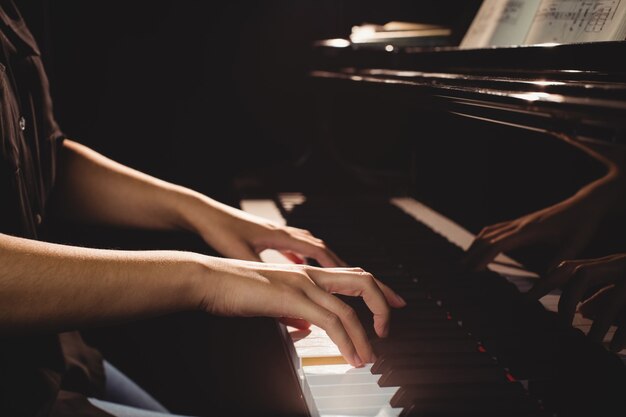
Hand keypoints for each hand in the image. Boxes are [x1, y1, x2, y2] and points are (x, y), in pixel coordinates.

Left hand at [185, 197, 345, 266]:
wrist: (201, 213)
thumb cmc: (219, 230)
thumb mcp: (241, 255)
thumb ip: (264, 274)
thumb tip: (278, 294)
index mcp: (280, 235)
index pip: (318, 251)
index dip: (336, 267)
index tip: (352, 280)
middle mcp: (282, 231)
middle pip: (319, 246)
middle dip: (337, 263)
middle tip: (353, 279)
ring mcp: (274, 232)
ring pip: (307, 245)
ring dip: (322, 259)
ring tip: (332, 275)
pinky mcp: (264, 236)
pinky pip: (291, 246)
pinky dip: (301, 257)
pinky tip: (299, 267)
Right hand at [197, 258, 406, 365]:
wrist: (207, 278)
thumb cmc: (233, 288)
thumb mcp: (271, 298)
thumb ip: (294, 309)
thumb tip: (307, 324)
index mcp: (305, 272)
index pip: (352, 274)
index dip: (378, 288)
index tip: (392, 304)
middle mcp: (309, 273)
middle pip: (363, 280)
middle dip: (384, 303)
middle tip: (390, 328)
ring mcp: (302, 283)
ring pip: (349, 307)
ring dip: (365, 336)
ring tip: (369, 357)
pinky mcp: (292, 298)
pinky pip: (331, 321)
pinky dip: (346, 341)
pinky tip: (350, 355)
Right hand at [463, 137, 624, 271]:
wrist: (585, 204)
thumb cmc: (581, 224)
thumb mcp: (575, 244)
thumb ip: (559, 261)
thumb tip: (547, 279)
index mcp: (530, 230)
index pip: (499, 244)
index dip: (484, 257)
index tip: (472, 270)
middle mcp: (520, 224)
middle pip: (487, 238)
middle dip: (471, 254)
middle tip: (458, 270)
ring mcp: (518, 222)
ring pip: (488, 232)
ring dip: (474, 246)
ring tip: (463, 262)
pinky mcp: (520, 222)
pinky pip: (494, 229)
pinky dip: (482, 239)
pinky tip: (478, 247)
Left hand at [527, 253, 625, 350]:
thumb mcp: (621, 289)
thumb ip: (601, 298)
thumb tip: (581, 311)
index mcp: (607, 264)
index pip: (568, 268)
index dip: (546, 282)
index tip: (525, 300)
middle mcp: (619, 265)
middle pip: (583, 275)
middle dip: (568, 301)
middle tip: (562, 326)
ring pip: (613, 298)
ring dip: (599, 324)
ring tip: (590, 345)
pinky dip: (623, 333)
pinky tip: (614, 348)